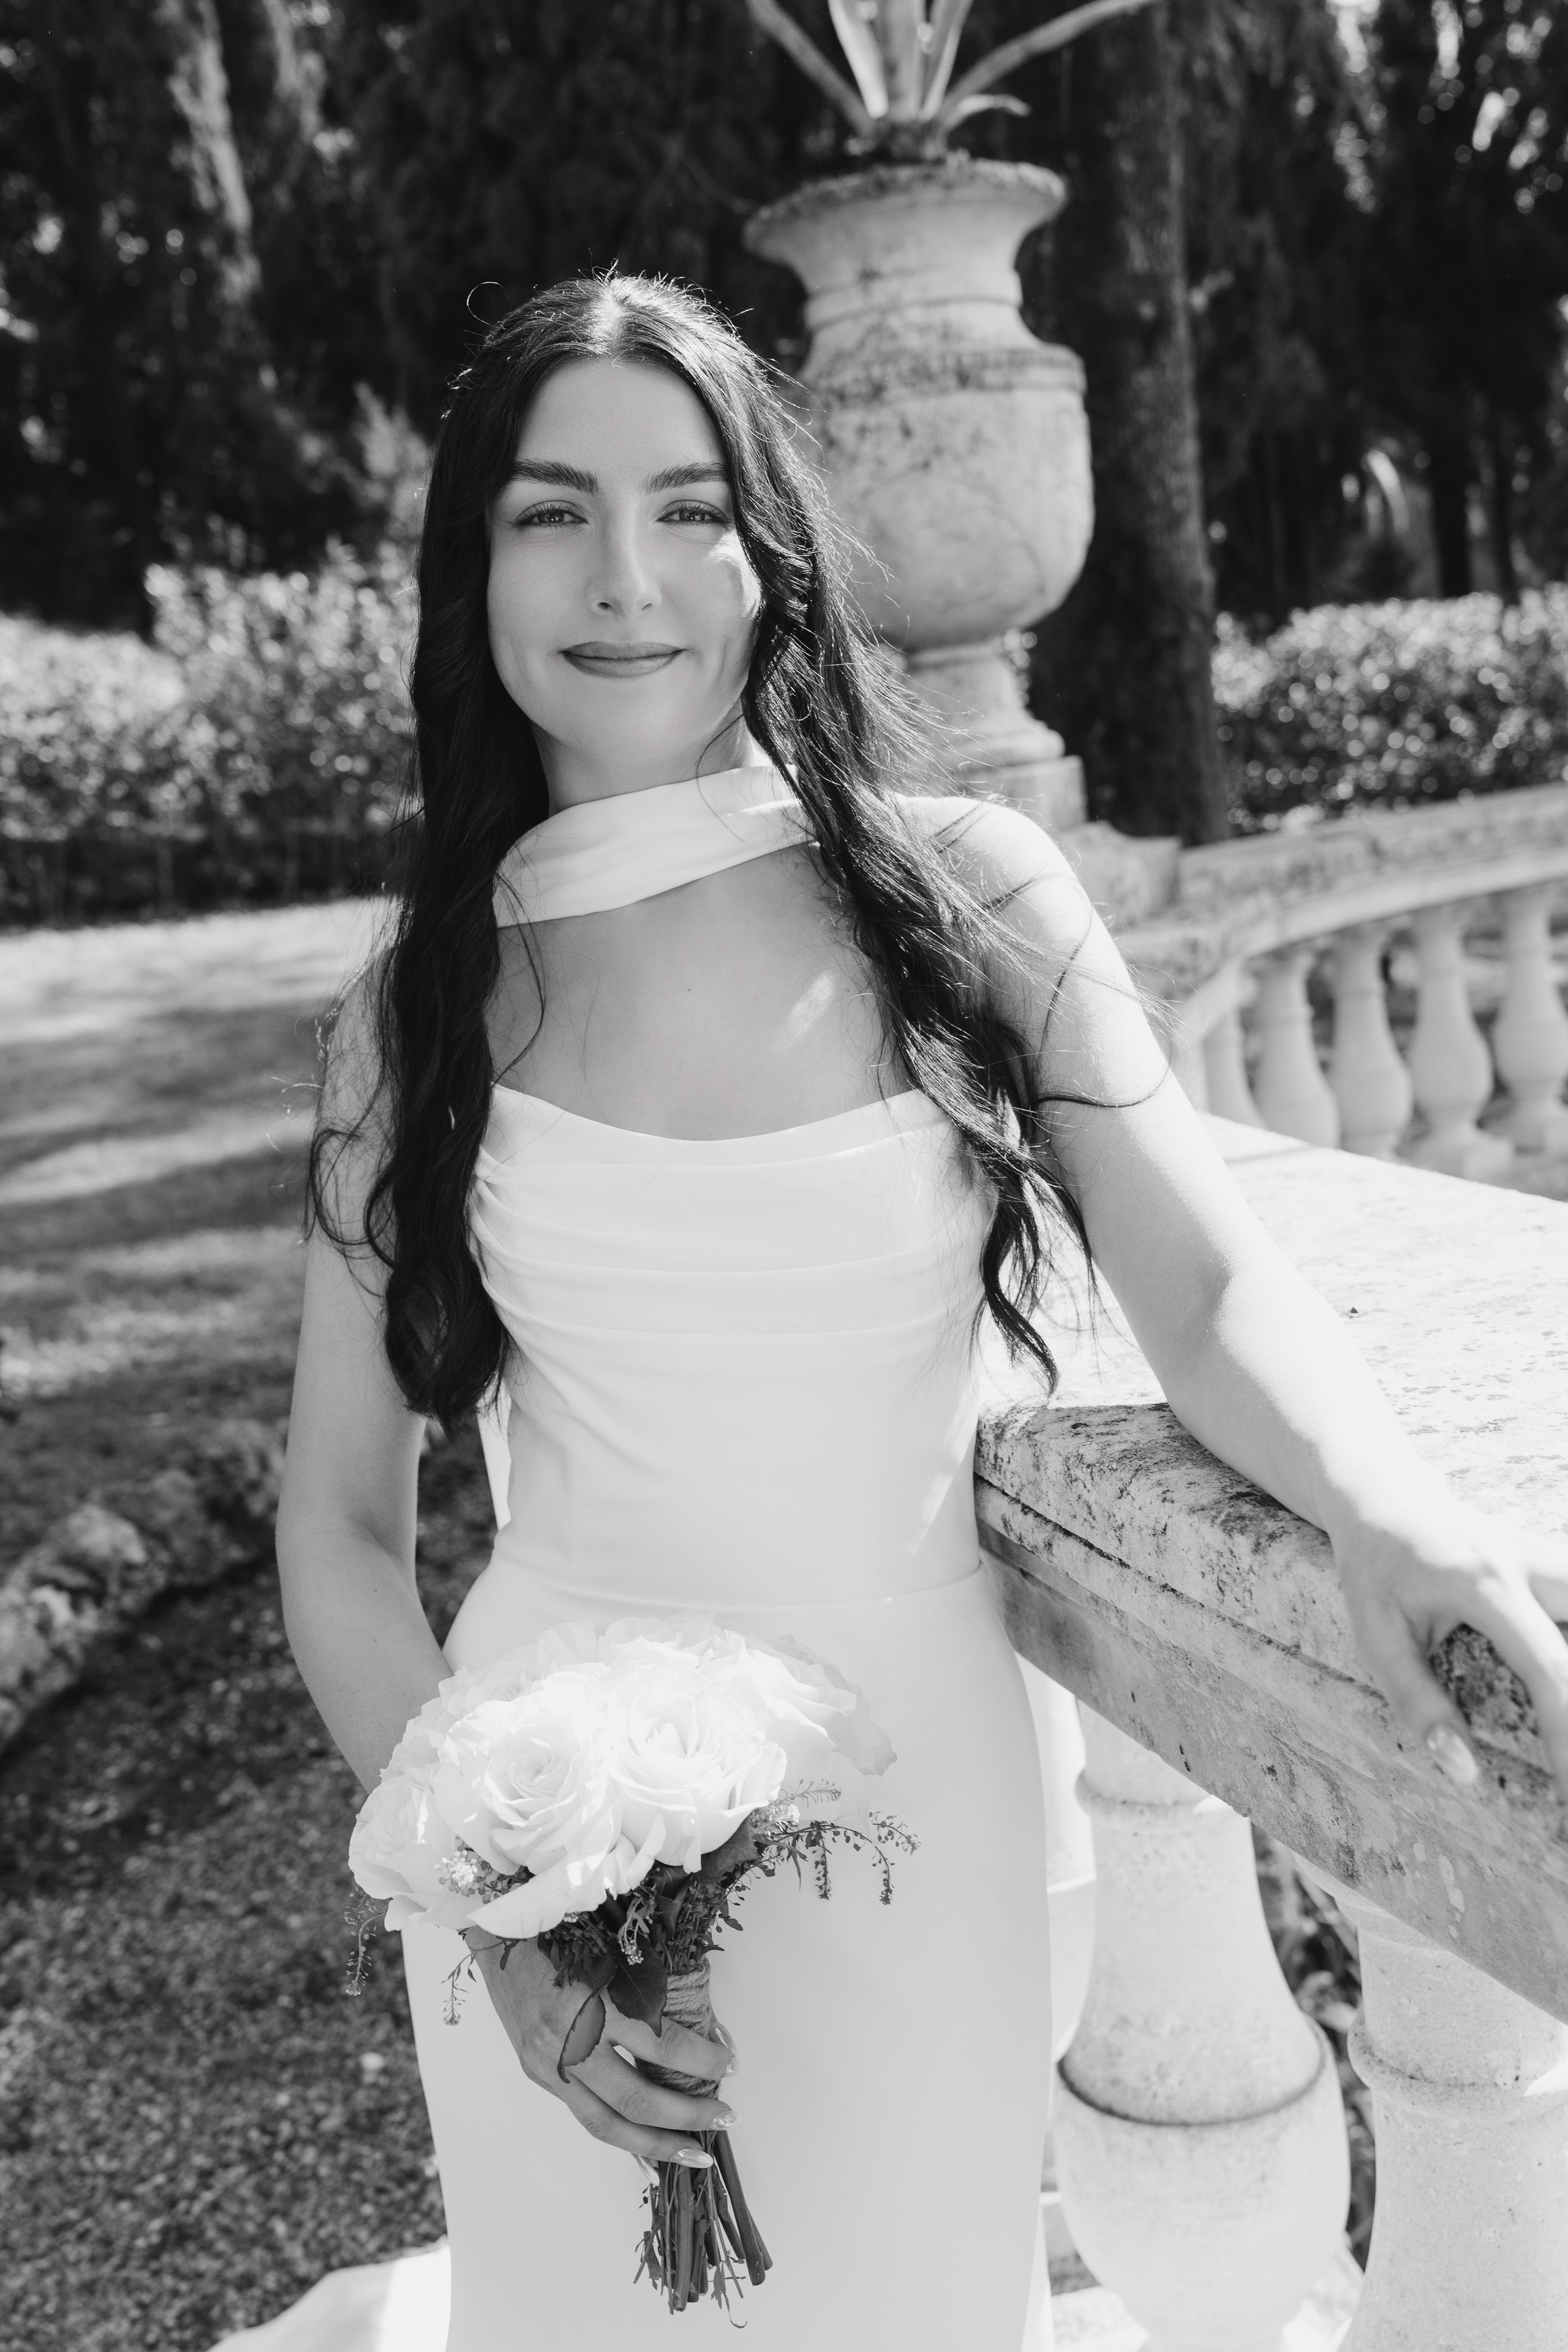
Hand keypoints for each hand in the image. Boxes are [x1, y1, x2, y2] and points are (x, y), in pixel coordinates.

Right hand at [462, 1929, 735, 2166]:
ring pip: (607, 2124)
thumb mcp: (611, 1951)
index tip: (730, 2062)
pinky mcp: (540, 2076)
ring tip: (693, 2153)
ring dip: (655, 2144)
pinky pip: (585, 2115)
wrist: (499, 1931)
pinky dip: (621, 2132)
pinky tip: (648, 2142)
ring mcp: (550, 2066)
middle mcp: (568, 2043)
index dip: (701, 2058)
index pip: (659, 2044)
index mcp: (591, 2003)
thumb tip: (697, 2028)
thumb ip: (646, 1991)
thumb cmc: (562, 1928)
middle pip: (636, 2098)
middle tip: (725, 2117)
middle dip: (686, 2115)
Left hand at [1329, 1487, 1567, 1806]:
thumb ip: (1417, 1701)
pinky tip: (1561, 1678)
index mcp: (1486, 1584)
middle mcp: (1529, 1564)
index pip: (1548, 1667)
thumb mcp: (1376, 1634)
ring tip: (1566, 1734)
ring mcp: (1545, 1555)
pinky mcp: (1550, 1559)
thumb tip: (1465, 1772)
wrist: (1380, 1493)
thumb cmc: (1373, 1567)